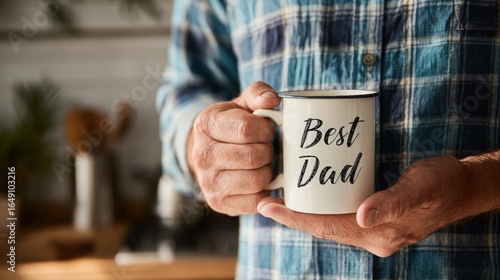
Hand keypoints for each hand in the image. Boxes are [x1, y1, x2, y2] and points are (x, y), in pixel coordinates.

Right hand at [188, 81, 280, 215]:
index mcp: (206, 124)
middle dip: (268, 151)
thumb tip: (272, 101)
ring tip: (261, 163)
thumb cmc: (233, 126)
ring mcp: (208, 182)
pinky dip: (265, 191)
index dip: (266, 129)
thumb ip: (259, 94)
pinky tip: (259, 180)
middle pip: (254, 157)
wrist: (211, 153)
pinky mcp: (218, 203)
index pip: (246, 129)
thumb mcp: (243, 104)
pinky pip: (255, 202)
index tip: (266, 130)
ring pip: (257, 180)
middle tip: (265, 147)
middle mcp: (202, 155)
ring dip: (268, 171)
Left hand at [257, 156, 496, 256]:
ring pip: (329, 223)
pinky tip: (312, 196)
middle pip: (322, 227)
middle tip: (264, 202)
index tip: (267, 207)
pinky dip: (322, 208)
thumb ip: (393, 203)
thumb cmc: (442, 184)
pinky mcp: (375, 219)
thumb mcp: (420, 188)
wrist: (462, 187)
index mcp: (378, 233)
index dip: (294, 218)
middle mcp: (372, 236)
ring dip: (305, 213)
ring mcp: (373, 229)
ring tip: (280, 198)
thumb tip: (361, 217)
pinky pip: (341, 217)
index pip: (326, 227)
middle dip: (292, 217)